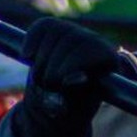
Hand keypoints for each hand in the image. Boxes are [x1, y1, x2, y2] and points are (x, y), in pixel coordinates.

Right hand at [0, 16, 121, 136]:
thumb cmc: (71, 110)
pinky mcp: (56, 31)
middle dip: (54, 64)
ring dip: (41, 57)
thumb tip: (75, 78)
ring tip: (39, 77)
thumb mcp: (76, 109)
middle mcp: (96, 42)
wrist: (56, 105)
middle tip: (48, 85)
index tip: (62, 82)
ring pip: (55, 31)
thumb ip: (76, 95)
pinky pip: (43, 26)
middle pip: (71, 39)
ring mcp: (76, 33)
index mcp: (109, 60)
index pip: (94, 48)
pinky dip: (32, 39)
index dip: (74, 62)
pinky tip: (26, 55)